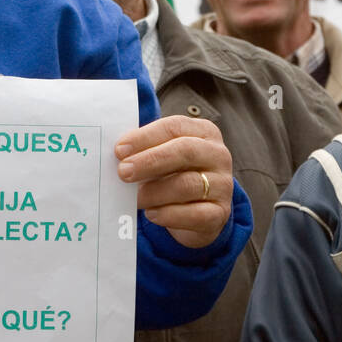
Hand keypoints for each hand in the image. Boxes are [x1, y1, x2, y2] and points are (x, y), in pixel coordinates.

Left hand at [116, 116, 232, 248]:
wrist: (199, 212)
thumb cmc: (175, 175)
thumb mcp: (164, 156)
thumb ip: (145, 150)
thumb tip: (118, 154)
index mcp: (204, 132)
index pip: (174, 127)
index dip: (145, 137)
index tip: (119, 150)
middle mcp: (218, 155)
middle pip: (185, 151)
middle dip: (150, 161)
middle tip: (123, 172)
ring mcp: (223, 184)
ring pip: (188, 184)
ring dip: (155, 192)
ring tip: (135, 198)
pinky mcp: (221, 213)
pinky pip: (196, 214)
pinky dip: (169, 215)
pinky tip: (152, 214)